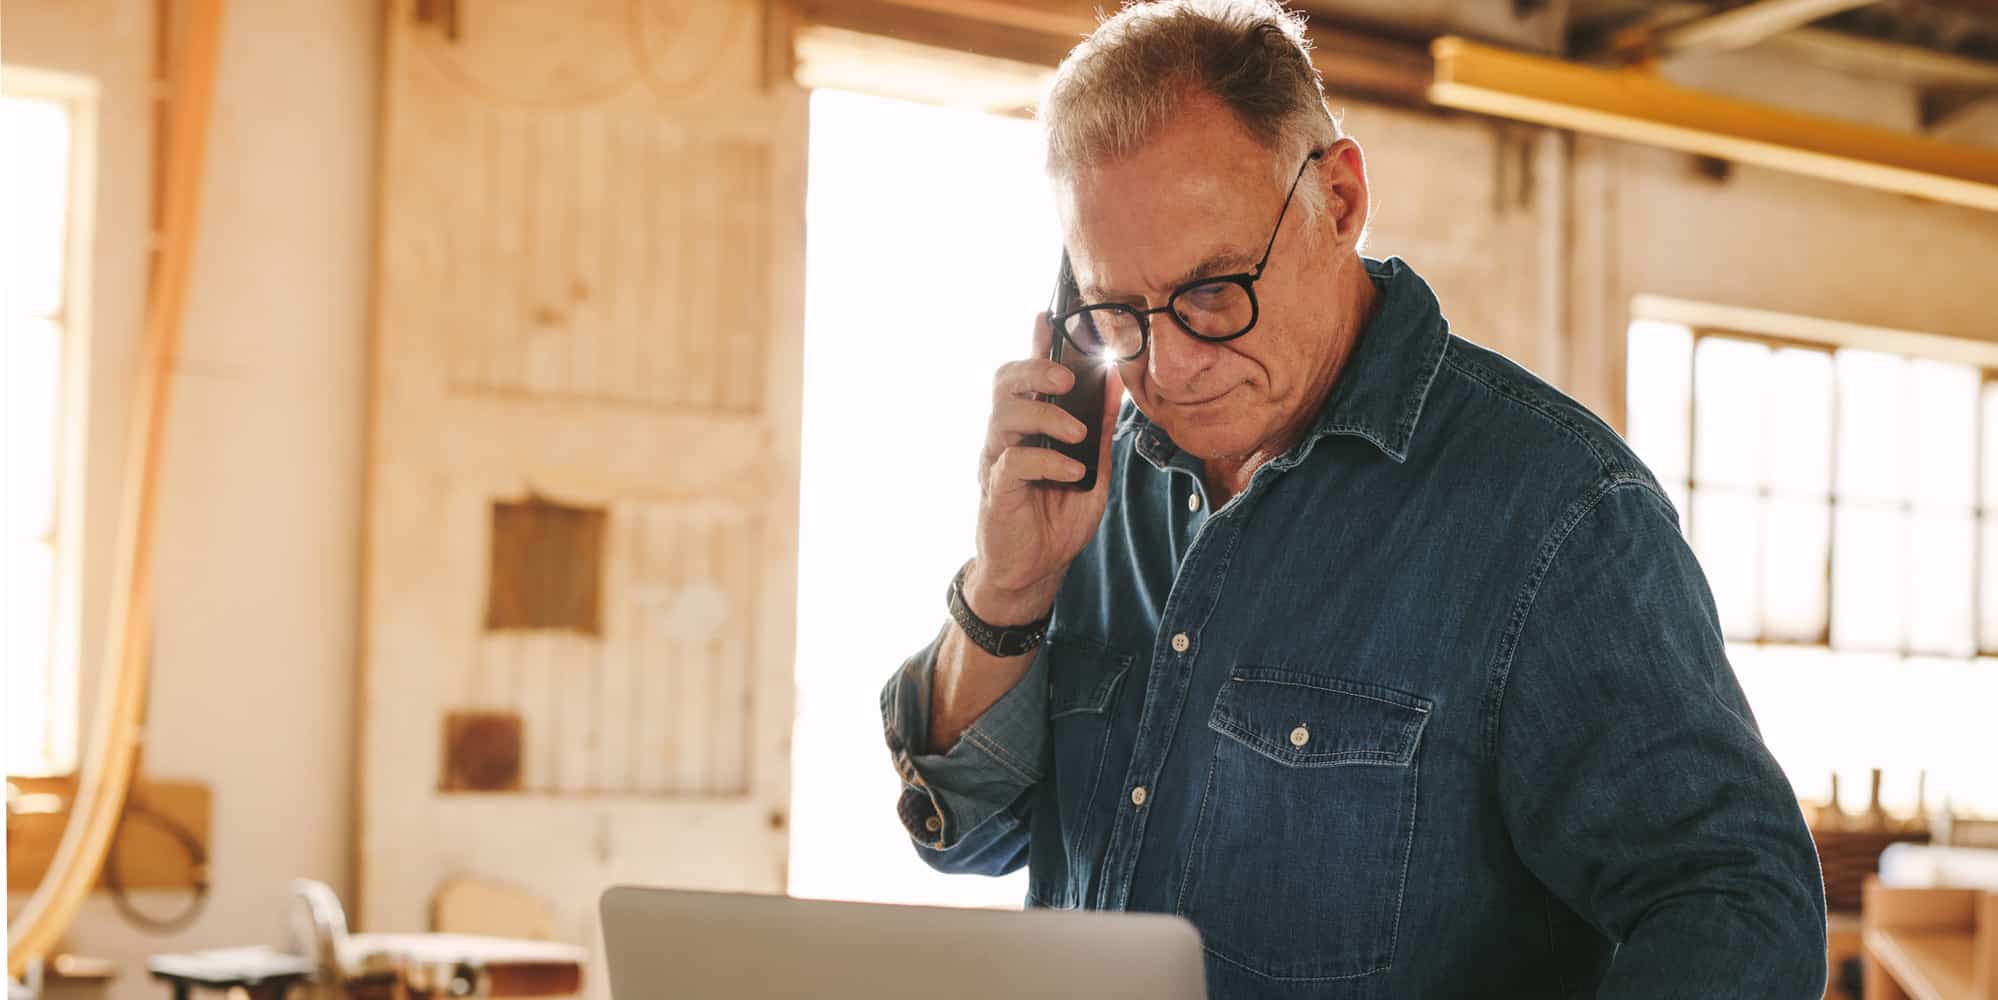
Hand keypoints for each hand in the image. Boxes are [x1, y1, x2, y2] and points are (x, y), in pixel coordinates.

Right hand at [968, 312, 1124, 623]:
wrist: (1036, 570)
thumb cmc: (1057, 517)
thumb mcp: (1093, 469)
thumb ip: (1100, 429)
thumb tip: (1117, 383)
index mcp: (1030, 426)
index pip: (1027, 374)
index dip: (1035, 342)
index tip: (1049, 314)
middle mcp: (1006, 436)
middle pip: (1004, 382)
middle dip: (1035, 370)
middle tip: (1067, 378)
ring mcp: (997, 460)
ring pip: (1005, 414)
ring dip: (1046, 416)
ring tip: (1076, 433)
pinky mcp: (996, 489)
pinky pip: (1015, 460)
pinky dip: (1049, 461)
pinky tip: (1072, 472)